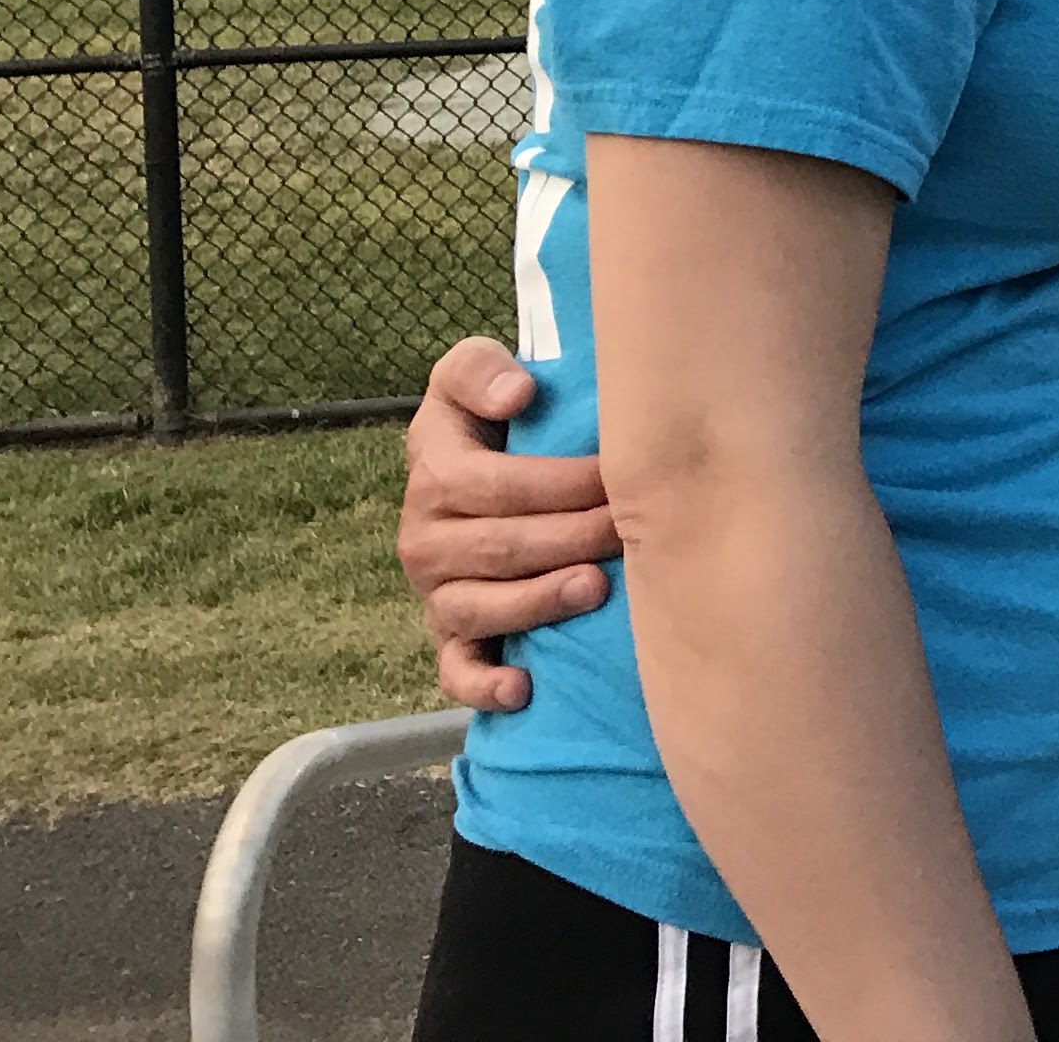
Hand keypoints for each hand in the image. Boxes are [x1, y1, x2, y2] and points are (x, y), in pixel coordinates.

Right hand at [399, 335, 621, 710]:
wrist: (472, 465)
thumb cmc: (490, 418)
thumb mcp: (469, 375)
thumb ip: (478, 370)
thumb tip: (517, 391)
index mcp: (433, 473)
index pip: (498, 484)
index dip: (562, 482)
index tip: (620, 475)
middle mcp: (425, 539)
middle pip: (501, 547)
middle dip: (573, 537)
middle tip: (634, 530)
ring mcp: (435, 593)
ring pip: (481, 609)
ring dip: (540, 603)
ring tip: (596, 589)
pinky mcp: (450, 637)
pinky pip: (456, 671)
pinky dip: (484, 685)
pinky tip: (524, 688)